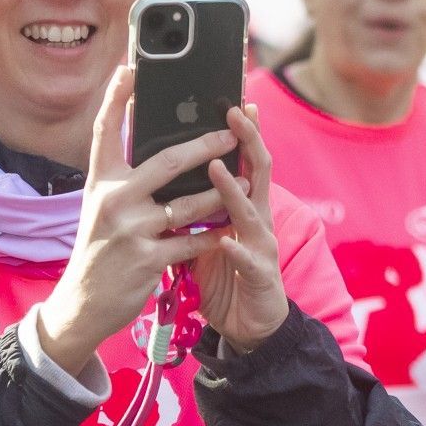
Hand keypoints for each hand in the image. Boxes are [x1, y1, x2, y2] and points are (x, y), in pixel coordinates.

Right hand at [33, 66, 235, 374]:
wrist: (83, 303)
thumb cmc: (100, 249)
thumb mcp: (101, 208)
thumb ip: (124, 178)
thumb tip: (153, 146)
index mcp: (99, 182)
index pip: (105, 131)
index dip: (116, 98)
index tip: (131, 67)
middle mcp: (112, 200)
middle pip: (166, 161)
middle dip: (205, 145)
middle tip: (232, 130)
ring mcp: (130, 230)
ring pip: (188, 202)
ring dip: (222, 192)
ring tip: (247, 180)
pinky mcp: (147, 260)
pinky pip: (192, 240)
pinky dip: (213, 234)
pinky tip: (231, 228)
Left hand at [187, 102, 288, 354]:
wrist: (251, 325)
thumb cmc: (228, 276)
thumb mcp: (207, 235)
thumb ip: (194, 207)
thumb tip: (163, 177)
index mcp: (244, 206)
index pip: (245, 160)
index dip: (243, 130)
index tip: (234, 99)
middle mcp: (258, 220)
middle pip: (259, 172)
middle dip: (248, 141)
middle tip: (235, 111)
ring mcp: (261, 247)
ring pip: (251, 212)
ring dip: (233, 190)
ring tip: (217, 168)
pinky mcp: (259, 277)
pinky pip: (246, 261)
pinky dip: (236, 250)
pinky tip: (225, 240)